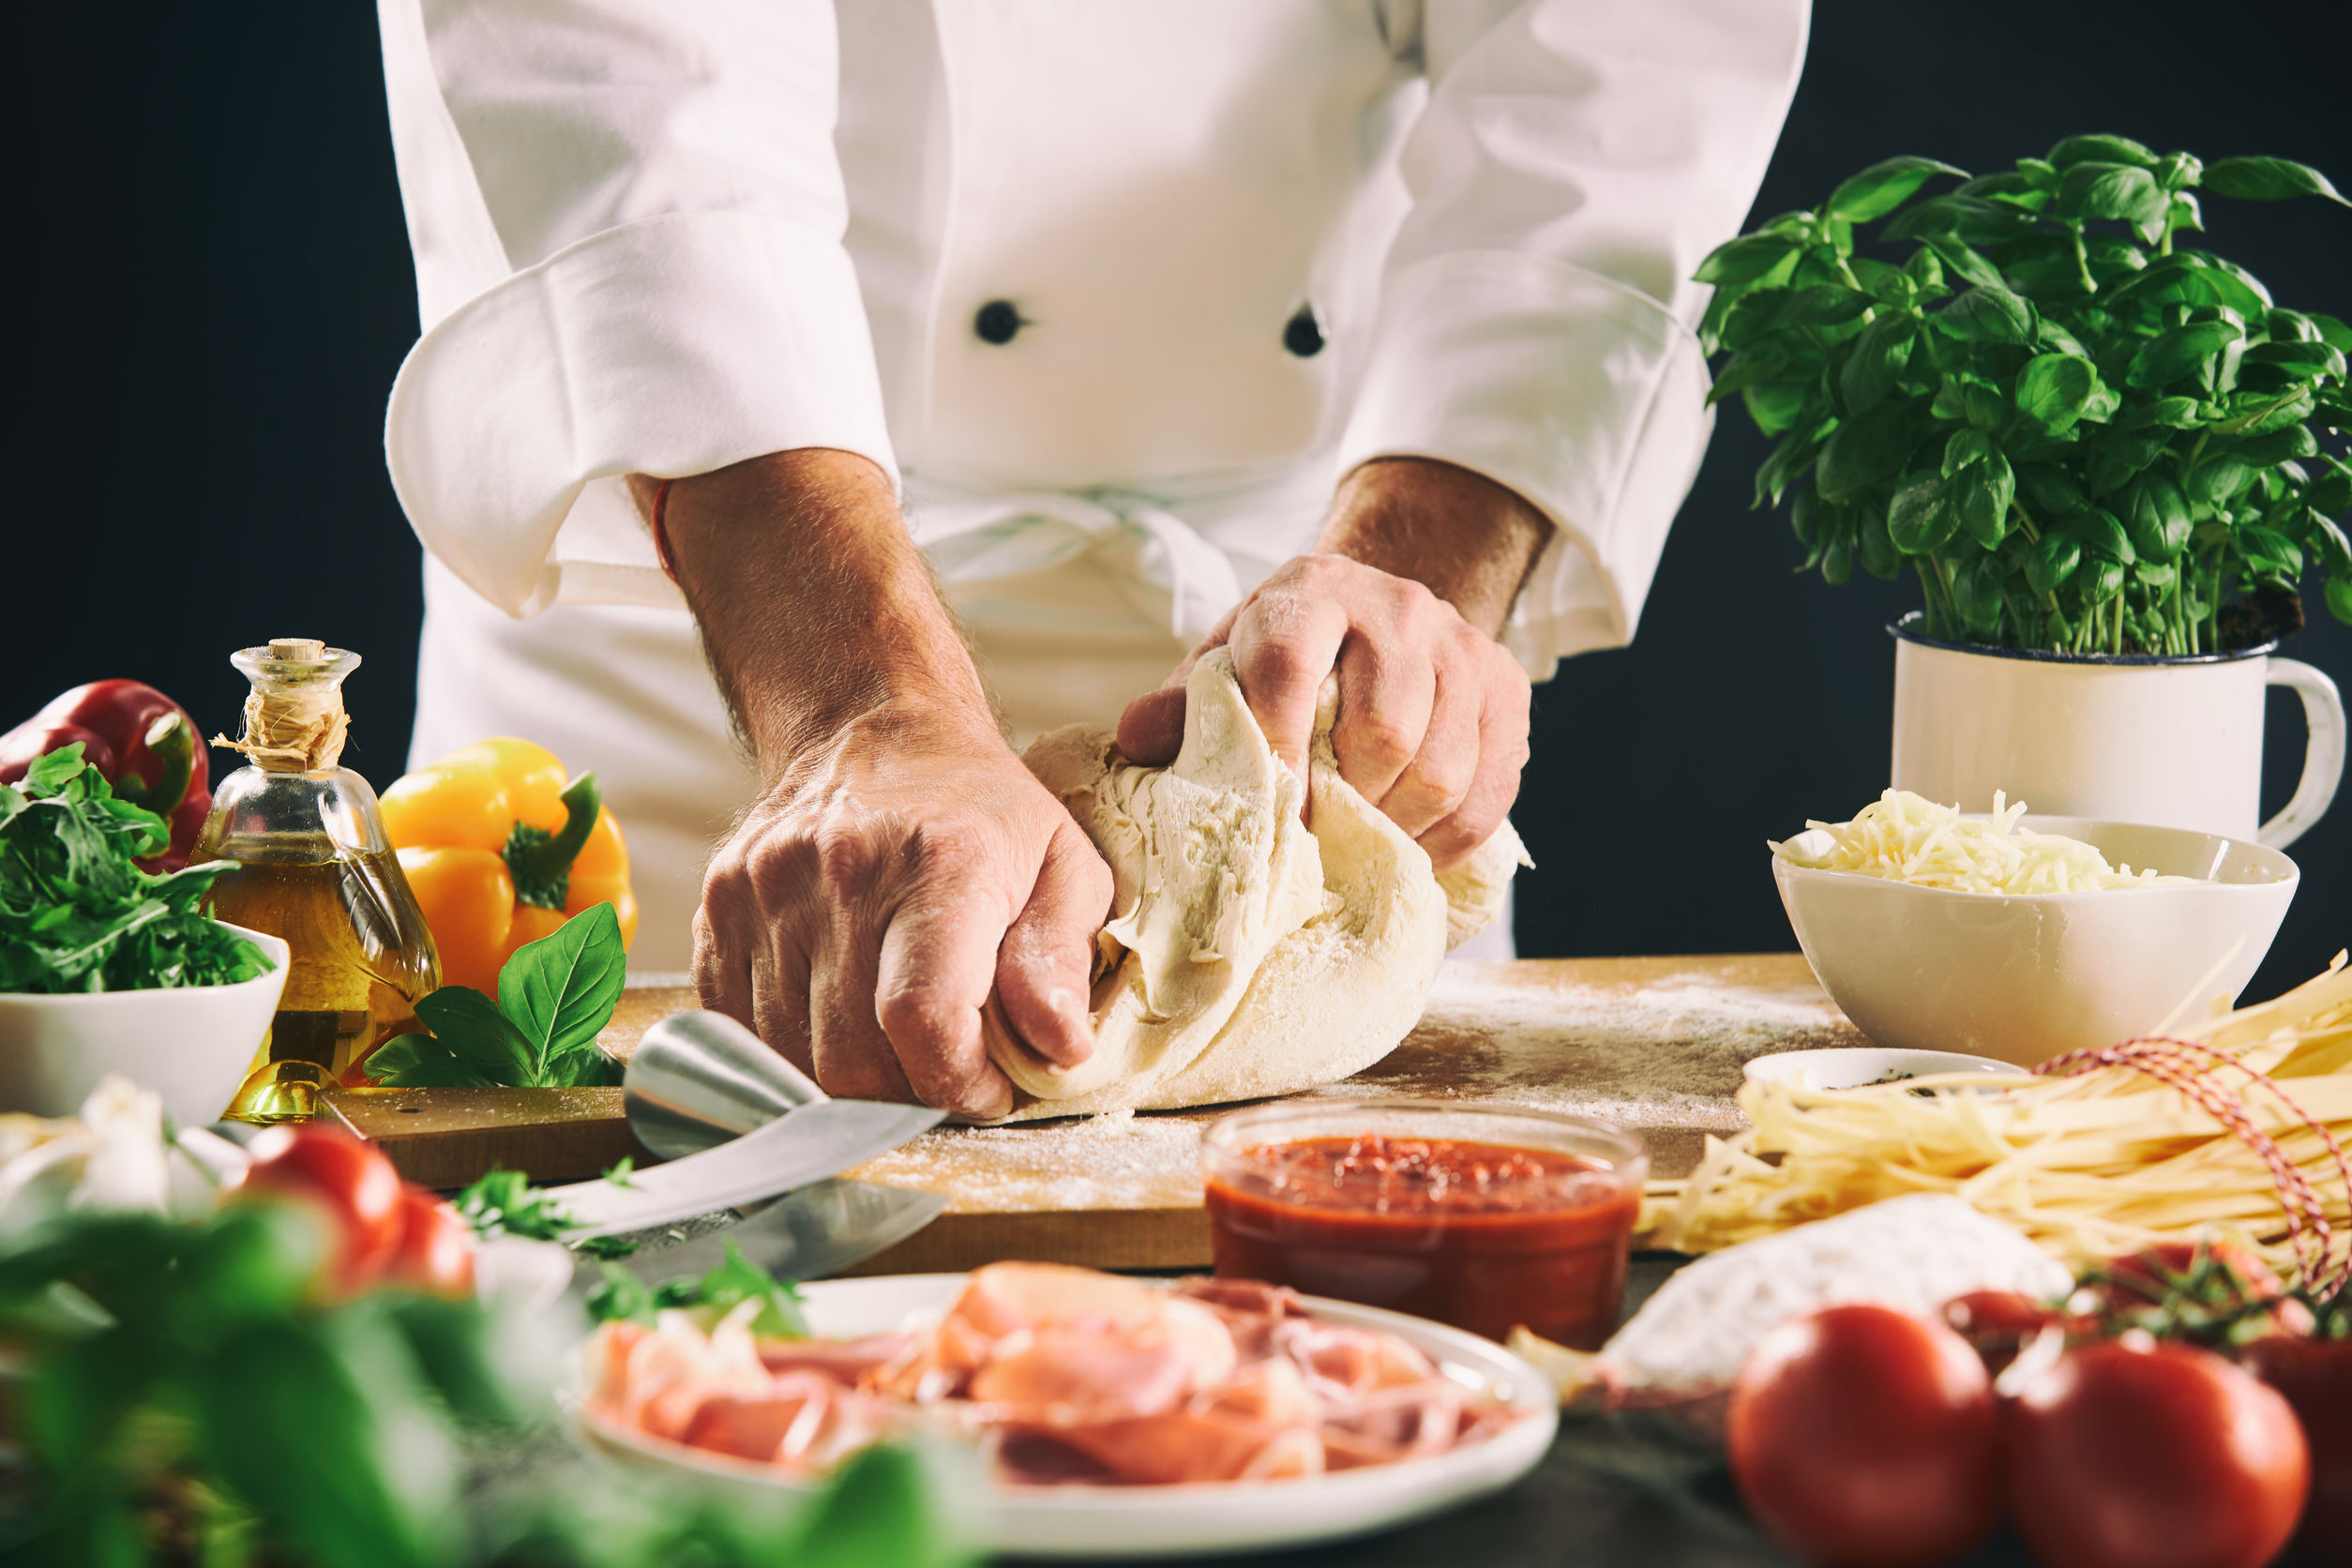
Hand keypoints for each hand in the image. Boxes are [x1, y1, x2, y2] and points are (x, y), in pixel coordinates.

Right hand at [650, 449, 1106, 1115]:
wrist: (874, 730)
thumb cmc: (983, 811)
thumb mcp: (1064, 866)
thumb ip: (1061, 962)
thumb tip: (1063, 1051)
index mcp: (941, 861)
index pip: (924, 1018)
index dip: (959, 1085)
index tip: (989, 1090)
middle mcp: (841, 871)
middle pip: (854, 1056)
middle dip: (909, 1093)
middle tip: (948, 1069)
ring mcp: (765, 888)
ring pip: (793, 1057)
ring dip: (852, 1081)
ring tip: (899, 1044)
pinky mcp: (718, 906)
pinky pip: (742, 1029)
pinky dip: (793, 1053)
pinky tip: (841, 1020)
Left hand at [1115, 459, 1548, 870]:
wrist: (1382, 613)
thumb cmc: (1288, 656)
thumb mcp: (1229, 662)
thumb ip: (1185, 703)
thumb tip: (1136, 738)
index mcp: (1312, 591)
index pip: (1292, 666)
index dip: (1278, 751)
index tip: (1269, 818)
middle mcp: (1398, 608)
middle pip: (1383, 732)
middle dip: (1344, 805)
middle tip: (1313, 841)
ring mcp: (1463, 647)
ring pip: (1440, 770)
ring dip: (1394, 829)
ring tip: (1357, 845)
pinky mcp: (1508, 690)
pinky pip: (1486, 792)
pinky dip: (1444, 840)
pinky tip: (1407, 847)